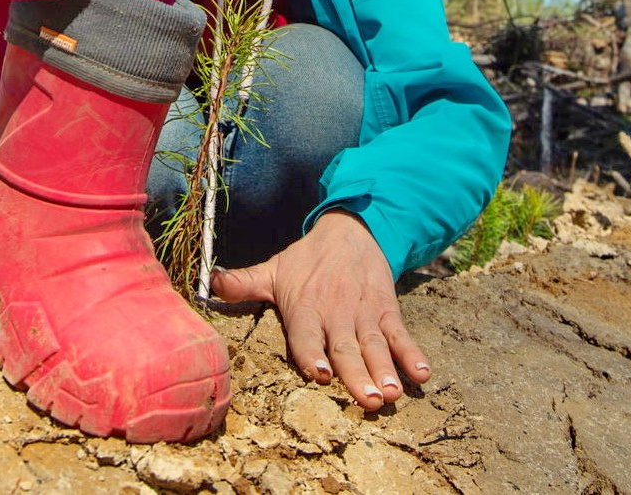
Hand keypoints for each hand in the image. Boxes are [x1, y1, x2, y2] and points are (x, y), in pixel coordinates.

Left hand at [209, 210, 428, 411]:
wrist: (350, 230)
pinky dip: (412, 353)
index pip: (307, 337)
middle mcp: (335, 315)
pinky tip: (422, 374)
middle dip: (357, 376)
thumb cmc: (306, 261)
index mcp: (305, 309)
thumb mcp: (273, 270)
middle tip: (368, 400)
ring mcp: (364, 314)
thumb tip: (208, 282)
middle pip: (346, 350)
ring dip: (385, 370)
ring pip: (374, 346)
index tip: (323, 375)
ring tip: (392, 393)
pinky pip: (400, 334)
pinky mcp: (386, 310)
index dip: (314, 356)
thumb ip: (242, 283)